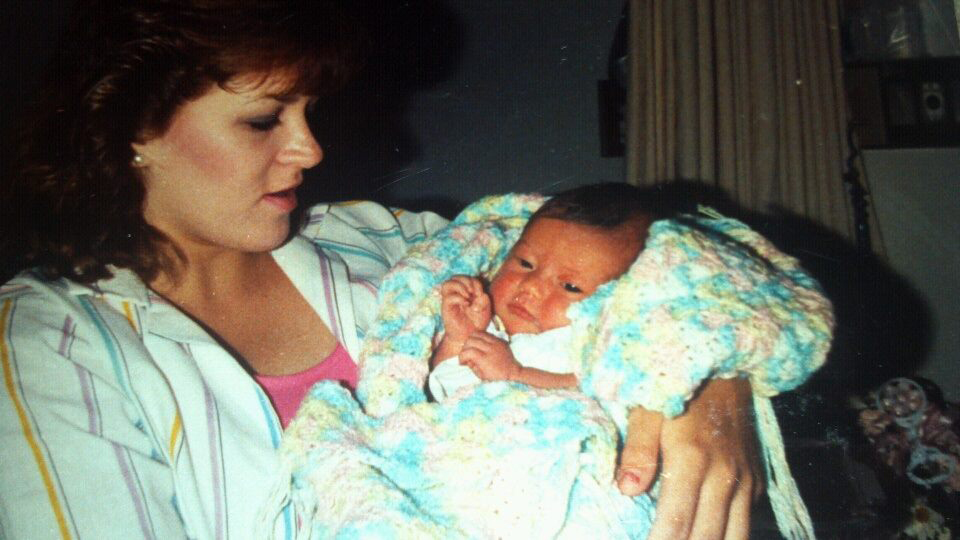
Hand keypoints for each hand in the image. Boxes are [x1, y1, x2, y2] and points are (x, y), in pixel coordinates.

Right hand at [440, 276, 491, 342]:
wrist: (469, 336)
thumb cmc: (476, 323)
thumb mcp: (486, 309)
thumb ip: (484, 298)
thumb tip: (476, 295)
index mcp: (465, 292)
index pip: (467, 278)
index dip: (475, 282)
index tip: (480, 294)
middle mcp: (456, 294)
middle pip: (455, 277)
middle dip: (467, 281)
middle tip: (474, 292)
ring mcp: (450, 300)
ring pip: (448, 283)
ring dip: (460, 286)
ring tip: (468, 295)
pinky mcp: (446, 308)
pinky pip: (449, 297)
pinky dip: (459, 298)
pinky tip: (466, 304)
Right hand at [459, 332, 520, 381]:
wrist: (514, 372)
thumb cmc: (497, 377)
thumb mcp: (481, 376)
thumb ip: (472, 366)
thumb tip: (467, 358)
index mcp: (485, 360)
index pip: (468, 352)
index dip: (461, 357)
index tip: (462, 363)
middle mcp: (490, 348)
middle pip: (471, 340)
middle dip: (465, 348)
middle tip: (466, 355)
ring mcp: (496, 342)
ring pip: (477, 333)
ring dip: (471, 340)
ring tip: (472, 347)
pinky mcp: (500, 339)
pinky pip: (486, 333)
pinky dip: (480, 337)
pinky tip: (480, 345)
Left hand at [616, 378, 761, 539]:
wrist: (729, 366)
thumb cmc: (680, 386)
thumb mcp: (649, 408)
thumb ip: (638, 449)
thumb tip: (626, 489)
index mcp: (692, 459)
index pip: (676, 522)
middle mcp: (725, 476)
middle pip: (707, 538)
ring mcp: (745, 480)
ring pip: (735, 537)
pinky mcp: (756, 480)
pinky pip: (745, 521)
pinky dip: (727, 535)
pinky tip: (704, 532)